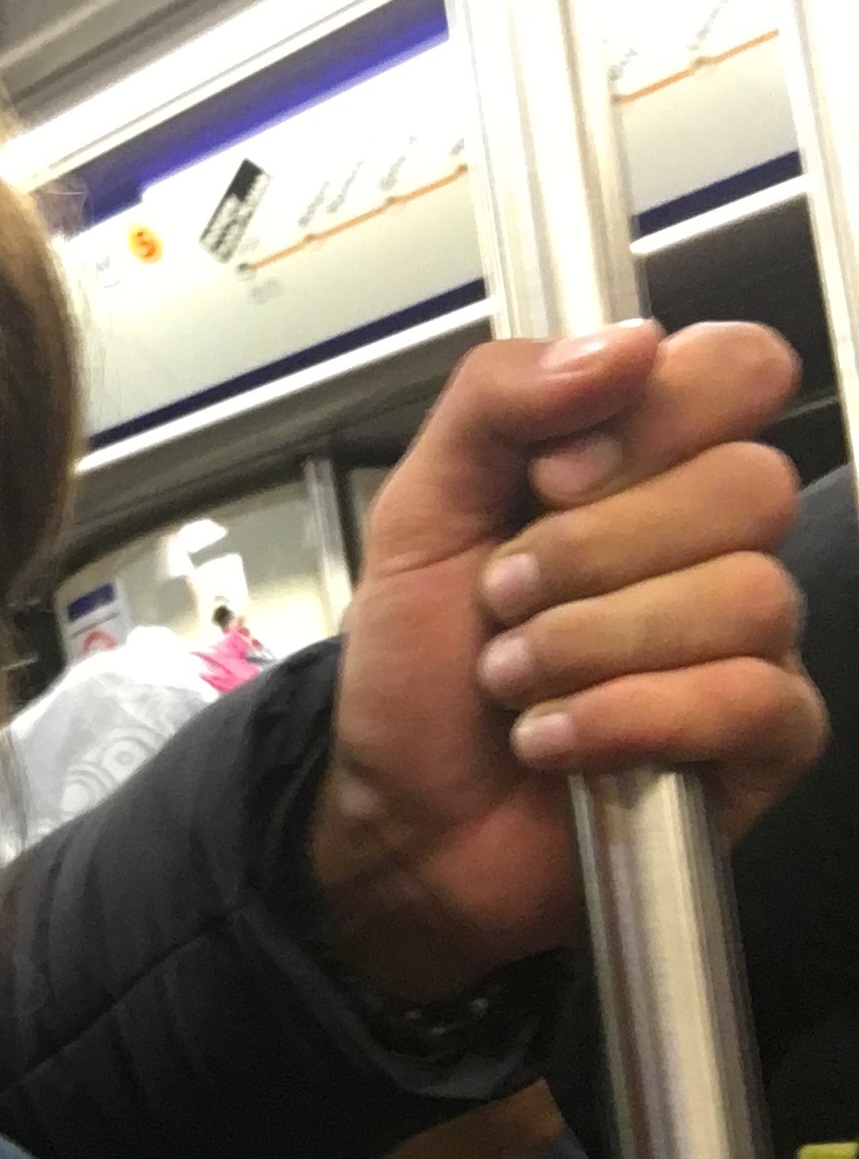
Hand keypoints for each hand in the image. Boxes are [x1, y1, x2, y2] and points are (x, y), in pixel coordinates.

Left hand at [311, 319, 825, 999]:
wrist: (398, 818)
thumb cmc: (417, 671)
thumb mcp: (419, 510)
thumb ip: (497, 396)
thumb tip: (628, 340)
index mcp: (648, 463)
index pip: (739, 369)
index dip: (654, 416)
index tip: (548, 478)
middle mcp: (716, 544)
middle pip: (749, 484)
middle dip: (592, 553)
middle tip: (504, 601)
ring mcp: (751, 644)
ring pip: (748, 595)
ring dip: (591, 644)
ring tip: (515, 683)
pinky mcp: (759, 745)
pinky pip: (750, 699)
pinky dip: (627, 718)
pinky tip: (555, 740)